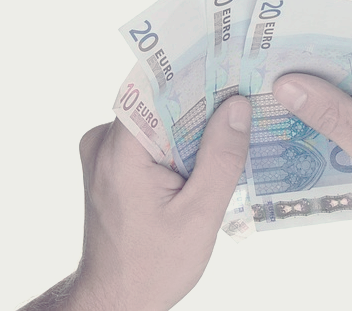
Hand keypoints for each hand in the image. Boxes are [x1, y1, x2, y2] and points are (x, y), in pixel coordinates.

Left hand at [20, 96, 251, 310]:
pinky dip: (182, 141)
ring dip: (195, 123)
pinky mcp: (114, 164)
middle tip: (246, 94)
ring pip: (159, 119)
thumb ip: (220, 158)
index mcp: (120, 151)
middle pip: (160, 102)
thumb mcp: (199, 215)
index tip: (234, 64)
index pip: (158, 89)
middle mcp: (105, 142)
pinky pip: (153, 137)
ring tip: (236, 123)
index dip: (198, 74)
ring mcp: (106, 152)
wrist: (115, 298)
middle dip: (204, 99)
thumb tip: (238, 107)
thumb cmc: (153, 265)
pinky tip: (210, 153)